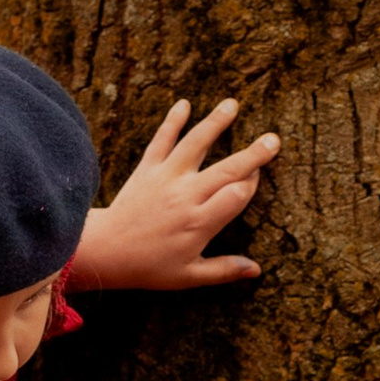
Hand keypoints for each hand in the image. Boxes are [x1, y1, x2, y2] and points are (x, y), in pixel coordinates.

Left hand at [68, 96, 279, 292]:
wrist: (106, 251)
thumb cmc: (150, 267)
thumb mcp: (190, 276)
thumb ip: (224, 270)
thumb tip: (257, 270)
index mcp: (200, 223)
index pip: (236, 196)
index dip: (251, 185)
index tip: (258, 177)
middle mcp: (186, 195)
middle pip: (226, 169)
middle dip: (252, 154)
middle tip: (273, 140)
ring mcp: (166, 178)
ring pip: (195, 144)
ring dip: (215, 123)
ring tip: (233, 104)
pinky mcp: (147, 169)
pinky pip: (161, 140)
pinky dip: (173, 121)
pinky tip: (185, 103)